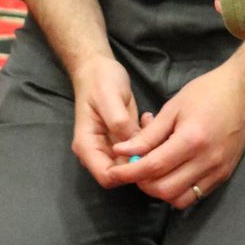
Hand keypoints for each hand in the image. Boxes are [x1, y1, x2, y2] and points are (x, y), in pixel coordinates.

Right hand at [70, 54, 141, 186]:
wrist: (98, 68)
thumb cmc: (100, 81)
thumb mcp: (110, 97)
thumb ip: (119, 123)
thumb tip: (134, 147)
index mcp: (88, 146)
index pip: (106, 176)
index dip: (127, 175)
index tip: (147, 158)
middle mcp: (98, 151)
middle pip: (121, 174)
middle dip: (141, 162)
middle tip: (156, 139)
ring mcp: (110, 147)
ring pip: (132, 163)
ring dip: (146, 149)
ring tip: (151, 124)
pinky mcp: (122, 140)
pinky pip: (138, 150)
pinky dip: (147, 140)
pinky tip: (149, 118)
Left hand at [108, 57, 244, 209]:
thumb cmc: (208, 92)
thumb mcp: (173, 107)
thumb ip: (148, 134)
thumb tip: (123, 150)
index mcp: (192, 140)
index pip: (153, 167)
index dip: (129, 172)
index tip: (113, 171)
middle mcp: (206, 161)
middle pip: (164, 189)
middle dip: (142, 183)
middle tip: (133, 168)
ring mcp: (218, 171)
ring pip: (179, 199)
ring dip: (160, 191)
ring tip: (152, 172)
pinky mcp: (224, 175)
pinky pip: (195, 196)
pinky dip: (177, 191)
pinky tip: (170, 174)